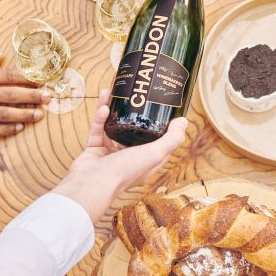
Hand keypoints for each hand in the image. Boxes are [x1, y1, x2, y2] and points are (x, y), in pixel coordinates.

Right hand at [0, 52, 50, 137]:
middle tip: (49, 98)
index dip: (29, 79)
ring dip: (25, 115)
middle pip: (12, 96)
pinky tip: (18, 128)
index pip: (9, 76)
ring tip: (39, 115)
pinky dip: (6, 129)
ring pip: (5, 114)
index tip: (43, 80)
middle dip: (34, 97)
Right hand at [54, 90, 187, 222]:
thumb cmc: (125, 171)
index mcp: (145, 163)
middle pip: (132, 131)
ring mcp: (109, 154)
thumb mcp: (155, 154)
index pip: (157, 143)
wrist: (91, 183)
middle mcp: (128, 159)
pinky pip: (98, 129)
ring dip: (111, 110)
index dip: (160, 128)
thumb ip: (171, 139)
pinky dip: (100, 118)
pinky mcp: (93, 149)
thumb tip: (184, 121)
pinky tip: (104, 105)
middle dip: (132, 114)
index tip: (161, 109)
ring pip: (112, 127)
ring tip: (112, 93)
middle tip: (133, 96)